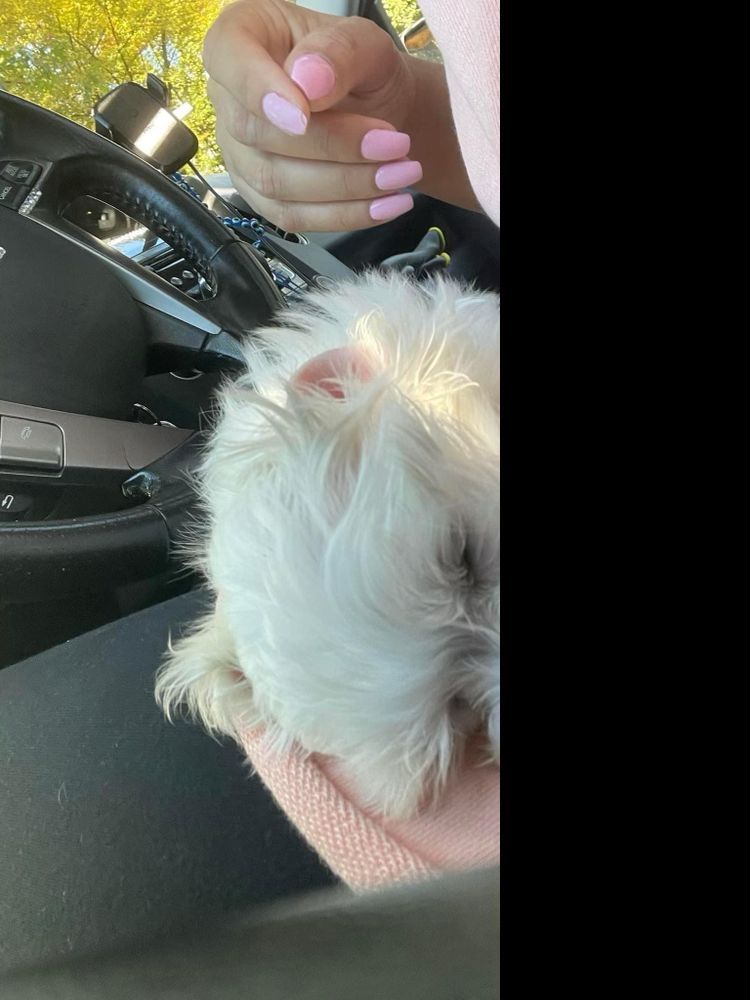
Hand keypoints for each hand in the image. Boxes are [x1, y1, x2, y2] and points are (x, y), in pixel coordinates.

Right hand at [203, 0, 477, 232]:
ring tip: (401, 173)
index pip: (228, 58)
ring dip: (345, 186)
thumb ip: (338, 51)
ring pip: (275, 183)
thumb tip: (307, 82)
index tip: (305, 115)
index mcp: (241, 36)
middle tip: (395, 144)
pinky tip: (387, 204)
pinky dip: (344, 215)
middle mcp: (228, 97)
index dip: (261, 91)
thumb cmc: (360, 65)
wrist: (376, 108)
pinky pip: (292, 217)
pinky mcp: (261, 195)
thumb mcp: (364, 41)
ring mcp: (239, 152)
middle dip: (333, 146)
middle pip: (257, 133)